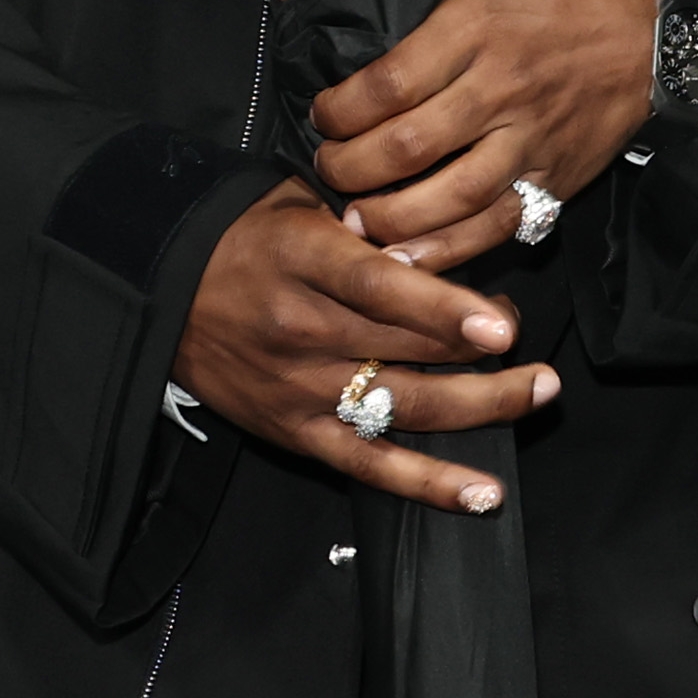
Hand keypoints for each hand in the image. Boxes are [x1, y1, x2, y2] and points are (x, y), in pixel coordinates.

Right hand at [168, 182, 558, 516]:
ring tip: (537, 392)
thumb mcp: (296, 204)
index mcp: (305, 262)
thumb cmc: (243, 238)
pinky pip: (371, 465)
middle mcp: (304, 329)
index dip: (446, 310)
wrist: (159, 288)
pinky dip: (429, 484)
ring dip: (482, 405)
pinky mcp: (295, 432)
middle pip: (409, 348)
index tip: (503, 326)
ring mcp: (300, 388)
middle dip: (485, 347)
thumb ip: (366, 225)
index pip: (382, 289)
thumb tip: (439, 239)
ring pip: (405, 407)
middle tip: (529, 336)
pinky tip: (482, 493)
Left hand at [301, 0, 661, 269]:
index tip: (322, 115)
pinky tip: (409, 254)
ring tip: (355, 218)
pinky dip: (448, 249)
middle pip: (410, 145)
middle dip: (351, 168)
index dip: (340, 109)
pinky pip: (495, 225)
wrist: (647, 32)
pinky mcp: (554, 177)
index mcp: (477, 26)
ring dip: (391, 218)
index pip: (389, 81)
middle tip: (327, 169)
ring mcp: (531, 137)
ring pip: (451, 196)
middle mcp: (502, 85)